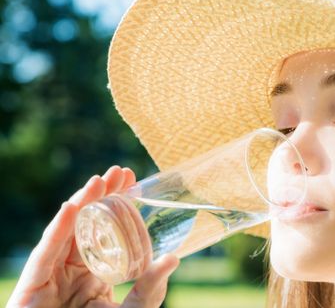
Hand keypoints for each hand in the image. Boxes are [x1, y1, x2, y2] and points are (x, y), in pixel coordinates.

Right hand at [7, 166, 179, 307]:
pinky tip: (71, 208)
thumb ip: (151, 288)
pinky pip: (45, 252)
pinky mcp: (34, 282)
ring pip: (66, 230)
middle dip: (101, 195)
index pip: (105, 229)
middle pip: (86, 223)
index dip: (116, 204)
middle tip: (119, 173)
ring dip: (82, 203)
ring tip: (100, 181)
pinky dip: (58, 229)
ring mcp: (52, 272)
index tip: (132, 181)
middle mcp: (72, 266)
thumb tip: (173, 258)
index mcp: (94, 269)